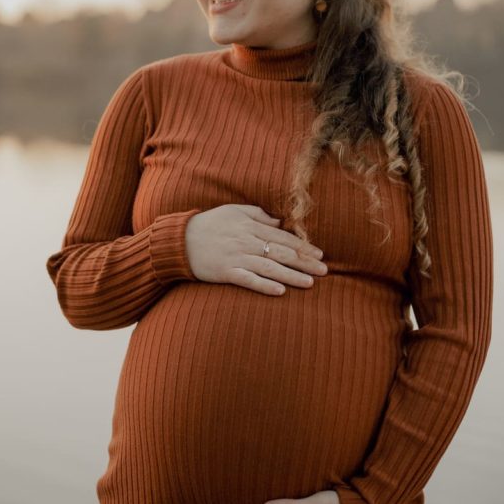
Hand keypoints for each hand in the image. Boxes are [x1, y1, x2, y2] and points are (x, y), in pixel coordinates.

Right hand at [185, 204, 327, 295]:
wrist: (179, 240)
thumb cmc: (209, 224)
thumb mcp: (234, 211)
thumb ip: (258, 215)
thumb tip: (279, 223)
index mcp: (251, 226)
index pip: (283, 237)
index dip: (303, 246)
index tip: (320, 254)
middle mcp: (247, 241)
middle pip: (281, 253)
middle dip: (305, 262)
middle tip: (324, 271)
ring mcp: (236, 257)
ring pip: (270, 268)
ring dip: (291, 276)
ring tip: (310, 283)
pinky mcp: (225, 272)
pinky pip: (248, 280)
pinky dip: (264, 286)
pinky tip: (280, 292)